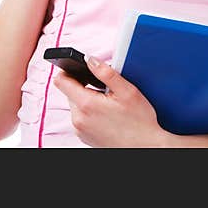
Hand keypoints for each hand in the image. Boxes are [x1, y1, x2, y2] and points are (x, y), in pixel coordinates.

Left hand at [52, 54, 168, 147]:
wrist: (146, 147)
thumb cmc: (139, 123)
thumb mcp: (127, 91)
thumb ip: (105, 72)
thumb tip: (90, 59)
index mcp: (86, 104)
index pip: (61, 81)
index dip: (68, 71)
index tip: (79, 70)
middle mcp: (78, 119)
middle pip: (69, 92)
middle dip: (84, 87)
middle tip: (104, 91)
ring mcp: (80, 130)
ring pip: (75, 105)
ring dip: (87, 100)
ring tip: (108, 104)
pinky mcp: (84, 137)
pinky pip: (80, 118)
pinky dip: (89, 113)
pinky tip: (106, 115)